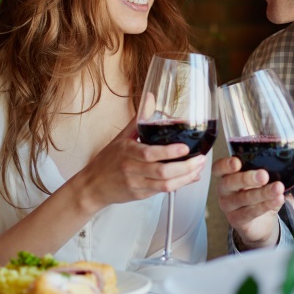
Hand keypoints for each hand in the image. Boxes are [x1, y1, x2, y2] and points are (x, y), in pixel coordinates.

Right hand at [80, 115, 207, 210]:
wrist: (93, 186)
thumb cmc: (108, 160)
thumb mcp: (121, 137)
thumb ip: (139, 119)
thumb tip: (150, 97)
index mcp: (127, 152)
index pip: (149, 153)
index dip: (169, 152)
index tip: (184, 147)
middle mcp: (131, 169)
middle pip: (162, 171)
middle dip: (185, 167)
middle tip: (200, 159)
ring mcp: (136, 184)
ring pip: (165, 185)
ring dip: (185, 177)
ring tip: (198, 168)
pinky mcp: (141, 195)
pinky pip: (163, 191)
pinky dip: (179, 185)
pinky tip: (189, 177)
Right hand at [214, 143, 293, 248]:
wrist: (260, 222)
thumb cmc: (260, 191)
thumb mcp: (273, 175)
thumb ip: (290, 162)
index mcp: (229, 173)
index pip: (219, 167)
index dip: (226, 165)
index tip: (236, 162)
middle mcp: (226, 189)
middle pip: (231, 182)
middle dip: (248, 178)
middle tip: (264, 175)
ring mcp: (230, 206)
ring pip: (244, 198)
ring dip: (262, 193)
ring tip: (278, 189)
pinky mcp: (238, 220)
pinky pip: (250, 212)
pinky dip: (265, 206)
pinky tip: (277, 201)